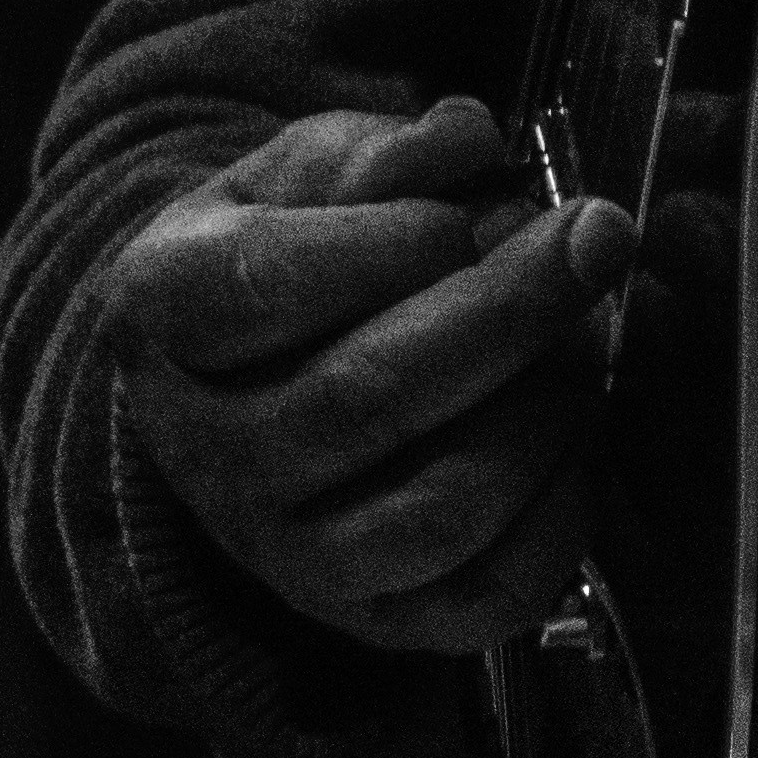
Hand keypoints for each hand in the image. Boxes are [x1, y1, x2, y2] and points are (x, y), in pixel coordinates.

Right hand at [113, 97, 635, 654]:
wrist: (240, 388)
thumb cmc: (288, 259)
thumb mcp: (303, 177)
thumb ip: (381, 152)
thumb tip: (465, 138)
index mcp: (161, 315)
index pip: (271, 282)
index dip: (401, 240)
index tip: (489, 202)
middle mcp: (208, 454)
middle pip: (370, 395)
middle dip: (511, 308)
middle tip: (596, 239)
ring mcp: (285, 552)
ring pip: (438, 507)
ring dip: (543, 412)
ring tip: (585, 339)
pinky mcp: (370, 618)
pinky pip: (487, 593)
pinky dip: (563, 513)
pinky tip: (578, 432)